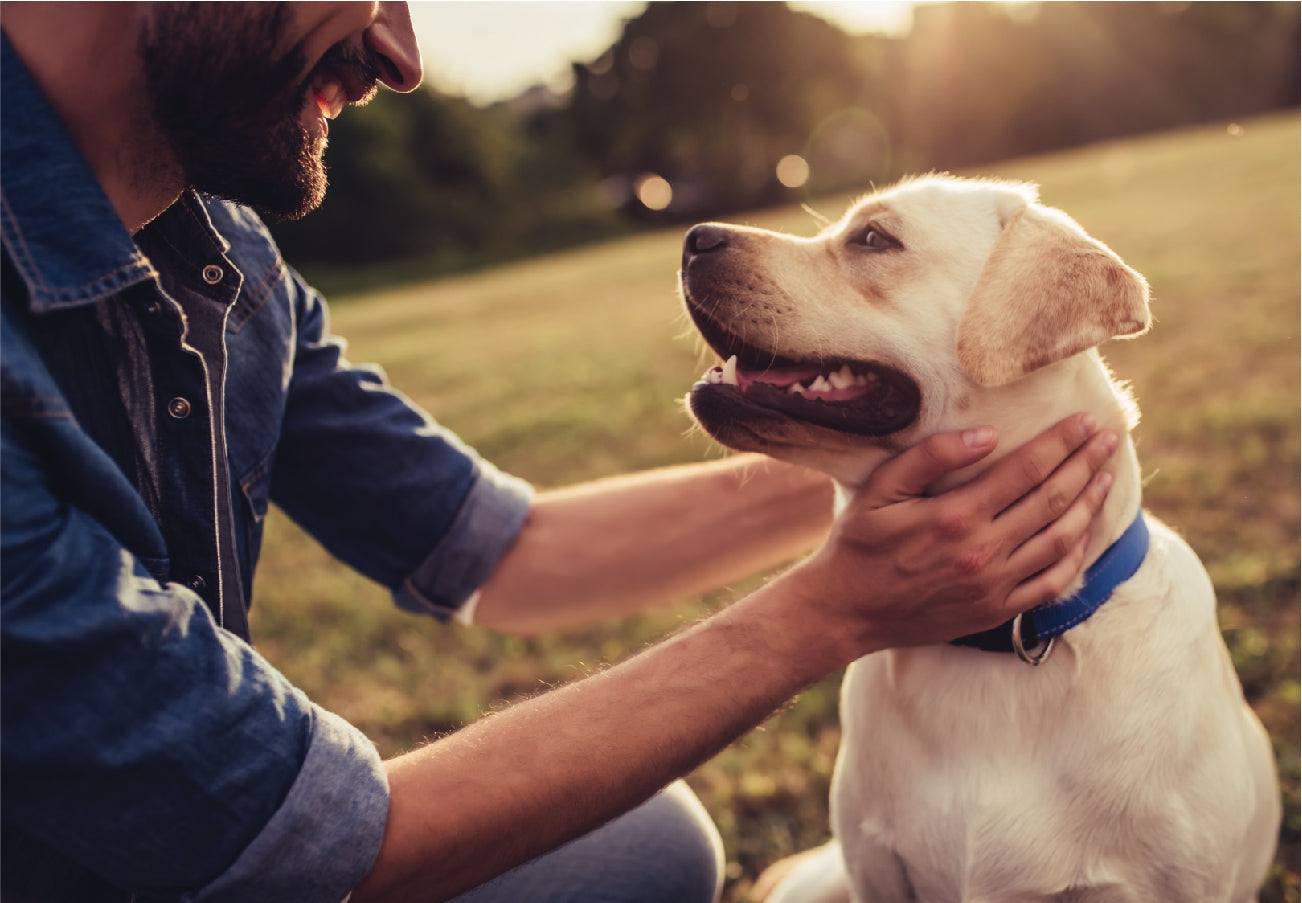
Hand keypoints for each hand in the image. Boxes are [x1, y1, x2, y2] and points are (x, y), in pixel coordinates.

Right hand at [795, 413, 1117, 654]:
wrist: (846, 611)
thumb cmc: (858, 543)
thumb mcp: (880, 490)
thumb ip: (930, 457)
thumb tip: (987, 434)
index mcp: (955, 516)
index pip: (1026, 469)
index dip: (1062, 442)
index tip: (1086, 421)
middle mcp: (982, 552)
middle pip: (1052, 500)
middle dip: (1086, 465)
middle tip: (1109, 439)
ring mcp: (994, 585)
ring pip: (1060, 539)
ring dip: (1089, 505)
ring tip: (1106, 477)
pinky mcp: (996, 611)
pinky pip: (1051, 583)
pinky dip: (1076, 556)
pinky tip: (1085, 532)